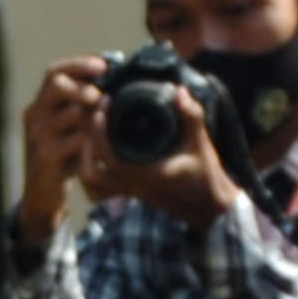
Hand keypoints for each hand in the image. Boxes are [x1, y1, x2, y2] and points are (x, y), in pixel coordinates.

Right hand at [16, 57, 108, 243]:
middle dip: (85, 86)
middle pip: (56, 84)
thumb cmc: (62, 158)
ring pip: (69, 113)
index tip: (103, 66)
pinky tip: (100, 145)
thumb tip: (113, 84)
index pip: (54, 72)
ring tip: (105, 124)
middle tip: (102, 97)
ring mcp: (38, 137)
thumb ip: (83, 108)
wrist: (42, 196)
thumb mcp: (70, 129)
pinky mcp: (45, 157)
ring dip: (93, 116)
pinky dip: (91, 140)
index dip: (79, 64)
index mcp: (40, 105)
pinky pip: (73, 141)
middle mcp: (34, 116)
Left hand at [83, 81, 244, 232]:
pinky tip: (102, 149)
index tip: (104, 107)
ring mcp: (130, 193)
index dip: (99, 132)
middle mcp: (134, 187)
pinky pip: (101, 186)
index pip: (108, 158)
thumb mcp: (201, 142)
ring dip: (86, 157)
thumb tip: (179, 91)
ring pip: (92, 182)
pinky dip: (94, 169)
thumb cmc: (207, 176)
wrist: (210, 207)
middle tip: (95, 117)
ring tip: (94, 131)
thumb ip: (192, 115)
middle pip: (91, 171)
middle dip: (87, 142)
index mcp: (147, 175)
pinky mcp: (131, 194)